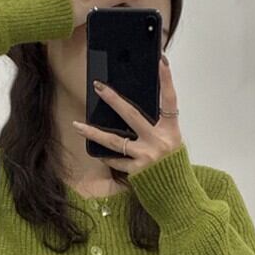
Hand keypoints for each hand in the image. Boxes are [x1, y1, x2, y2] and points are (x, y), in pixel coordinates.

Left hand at [72, 55, 181, 172]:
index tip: (161, 61)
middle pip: (132, 115)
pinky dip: (107, 157)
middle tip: (98, 87)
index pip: (169, 100)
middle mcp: (158, 141)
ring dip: (93, 132)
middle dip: (113, 99)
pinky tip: (98, 152)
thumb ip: (157, 126)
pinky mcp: (136, 171)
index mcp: (171, 130)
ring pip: (114, 141)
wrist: (176, 193)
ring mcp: (146, 157)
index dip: (166, 80)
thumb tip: (133, 111)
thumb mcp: (171, 141)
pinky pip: (116, 160)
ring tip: (77, 125)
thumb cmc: (172, 164)